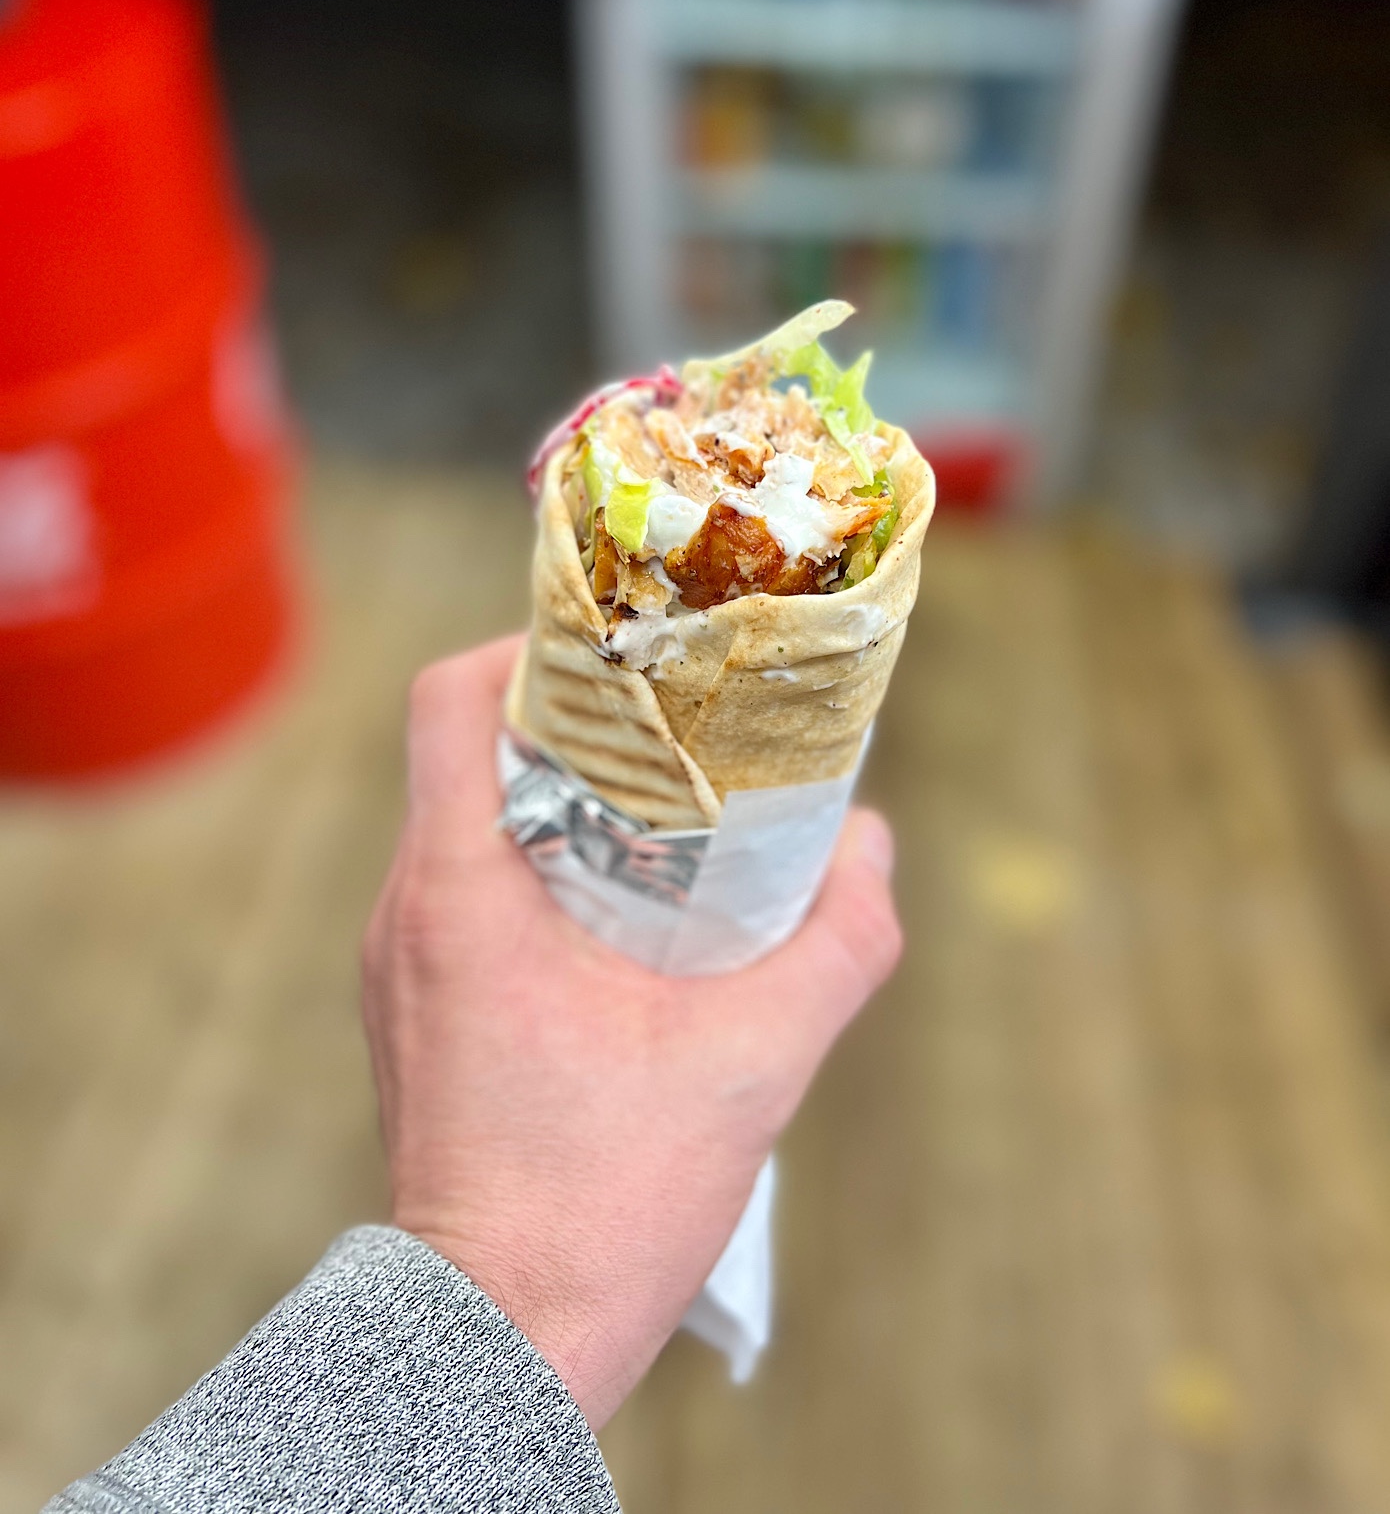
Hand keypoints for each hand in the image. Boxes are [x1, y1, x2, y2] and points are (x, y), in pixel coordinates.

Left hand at [362, 635, 900, 1428]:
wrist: (499, 1342)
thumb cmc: (601, 1205)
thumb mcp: (752, 1065)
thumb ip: (836, 945)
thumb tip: (874, 849)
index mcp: (458, 892)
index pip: (448, 700)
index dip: (528, 650)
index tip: (619, 660)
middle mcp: (405, 914)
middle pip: (470, 754)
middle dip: (575, 727)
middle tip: (675, 733)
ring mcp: (399, 969)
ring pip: (470, 827)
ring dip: (563, 804)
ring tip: (667, 821)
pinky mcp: (415, 1017)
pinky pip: (466, 897)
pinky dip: (541, 875)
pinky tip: (628, 921)